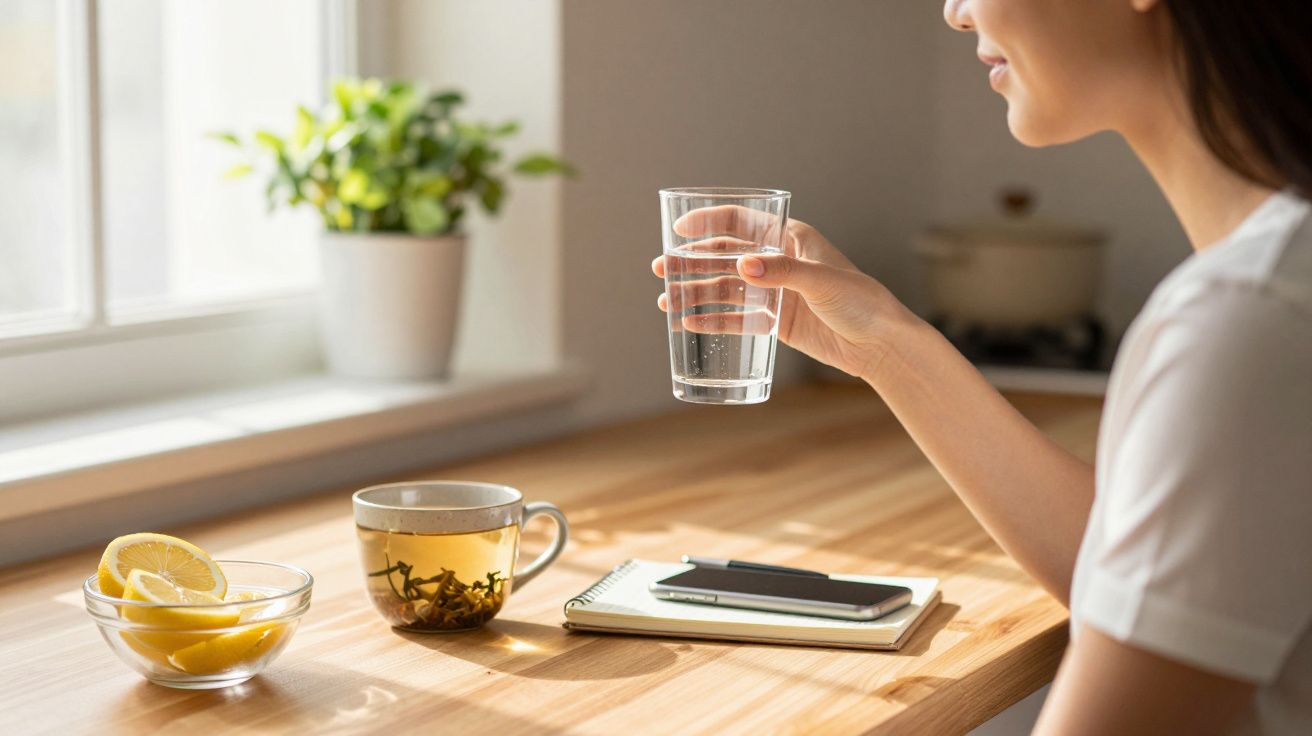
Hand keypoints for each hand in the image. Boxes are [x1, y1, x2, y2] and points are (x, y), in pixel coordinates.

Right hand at [653, 205, 918, 381]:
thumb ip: (781, 272)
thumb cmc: (861, 302)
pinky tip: (689, 323)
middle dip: (692, 262)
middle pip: (725, 258)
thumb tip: (741, 267)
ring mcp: (775, 293)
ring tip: (666, 301)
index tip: (679, 229)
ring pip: (726, 289)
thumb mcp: (822, 281)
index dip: (708, 222)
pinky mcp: (776, 322)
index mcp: (790, 238)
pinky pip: (737, 319)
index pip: (742, 222)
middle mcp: (778, 262)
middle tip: (661, 269)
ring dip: (695, 293)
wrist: (880, 344)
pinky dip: (713, 320)